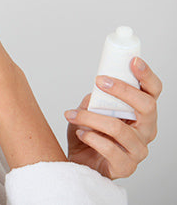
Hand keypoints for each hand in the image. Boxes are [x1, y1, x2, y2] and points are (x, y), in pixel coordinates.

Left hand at [65, 57, 160, 177]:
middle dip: (122, 90)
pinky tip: (81, 133)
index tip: (133, 61)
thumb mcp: (89, 109)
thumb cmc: (89, 135)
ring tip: (73, 115)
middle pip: (146, 106)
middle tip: (100, 82)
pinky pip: (109, 148)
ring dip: (91, 118)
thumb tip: (98, 89)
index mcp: (141, 114)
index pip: (153, 92)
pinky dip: (90, 137)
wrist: (79, 162)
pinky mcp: (126, 166)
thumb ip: (96, 99)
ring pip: (119, 127)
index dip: (146, 76)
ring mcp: (138, 150)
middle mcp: (146, 131)